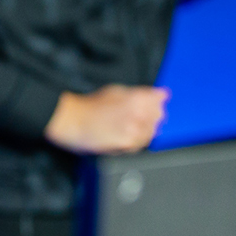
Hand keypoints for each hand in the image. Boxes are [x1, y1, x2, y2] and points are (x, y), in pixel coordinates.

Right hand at [45, 85, 167, 153]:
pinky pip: (140, 145)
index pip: (159, 99)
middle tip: (133, 116)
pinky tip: (122, 136)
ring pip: (151, 132)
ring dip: (142, 130)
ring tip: (125, 126)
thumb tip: (163, 95)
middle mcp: (139, 114)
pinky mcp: (127, 144)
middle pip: (158, 116)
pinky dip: (135, 141)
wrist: (73, 122)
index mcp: (137, 97)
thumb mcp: (117, 91)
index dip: (154, 101)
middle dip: (150, 116)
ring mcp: (134, 130)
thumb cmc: (90, 106)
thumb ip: (143, 93)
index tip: (149, 103)